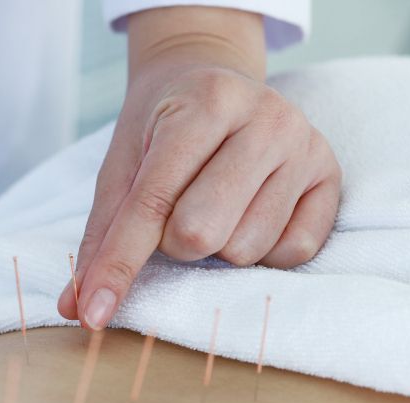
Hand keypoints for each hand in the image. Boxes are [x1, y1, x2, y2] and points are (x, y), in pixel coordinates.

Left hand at [57, 7, 340, 328]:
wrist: (215, 80)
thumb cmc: (163, 128)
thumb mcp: (123, 165)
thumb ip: (101, 235)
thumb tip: (77, 307)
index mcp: (207, 102)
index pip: (153, 202)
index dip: (118, 264)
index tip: (95, 314)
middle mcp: (267, 119)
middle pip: (200, 234)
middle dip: (175, 243)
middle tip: (178, 210)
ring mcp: (307, 146)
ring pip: (245, 250)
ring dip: (219, 246)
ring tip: (218, 205)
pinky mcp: (332, 177)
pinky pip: (293, 253)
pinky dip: (262, 251)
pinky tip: (253, 214)